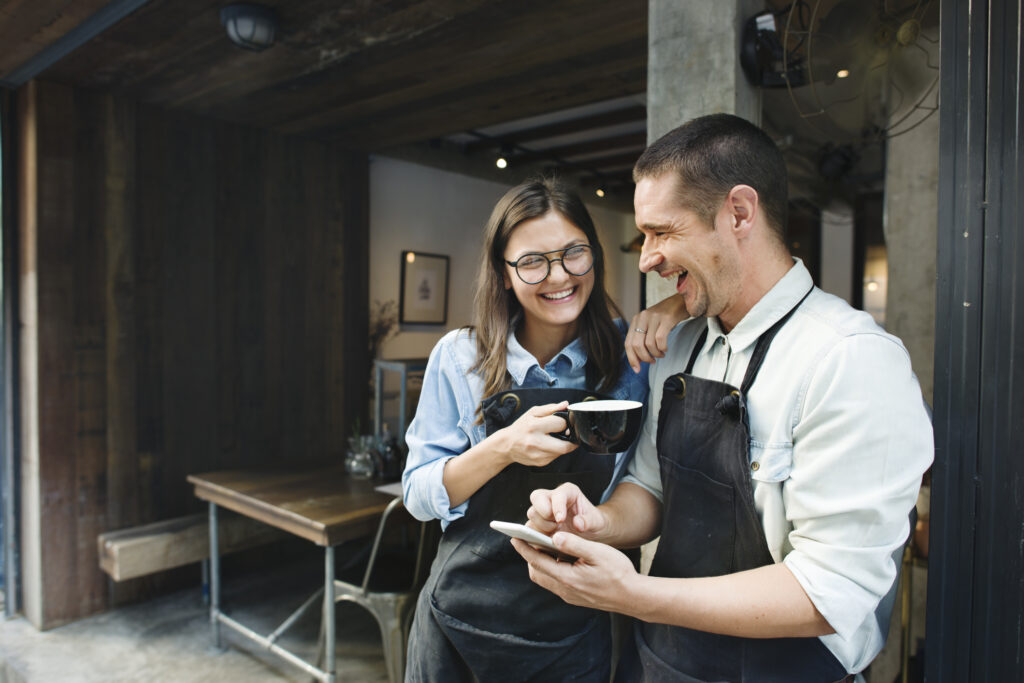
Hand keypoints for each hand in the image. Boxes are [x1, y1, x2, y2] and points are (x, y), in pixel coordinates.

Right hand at [493, 402, 577, 467]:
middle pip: (565, 446)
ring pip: (561, 452)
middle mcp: (536, 442)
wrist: (507, 445)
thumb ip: (550, 408)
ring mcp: (538, 455)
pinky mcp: (540, 462)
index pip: (561, 424)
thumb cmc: (520, 428)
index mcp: (534, 426)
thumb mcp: (532, 413)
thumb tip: (565, 404)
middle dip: (570, 439)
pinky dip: (555, 450)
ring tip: (553, 438)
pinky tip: (547, 445)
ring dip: (562, 445)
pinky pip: (555, 457)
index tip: (563, 422)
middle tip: (566, 434)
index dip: (565, 422)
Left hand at [510, 532, 637, 612]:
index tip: (514, 537)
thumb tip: (554, 536)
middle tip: (527, 539)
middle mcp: (565, 590)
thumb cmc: (619, 573)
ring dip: (541, 563)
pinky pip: (556, 583)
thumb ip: (574, 544)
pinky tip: (560, 559)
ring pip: (546, 578)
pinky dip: (551, 569)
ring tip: (543, 546)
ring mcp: (570, 596)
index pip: (538, 562)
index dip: (524, 549)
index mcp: (568, 578)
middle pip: (537, 572)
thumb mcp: (598, 553)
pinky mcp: (575, 597)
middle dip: (530, 556)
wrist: (633, 597)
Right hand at [525, 482, 606, 538]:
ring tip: (555, 535)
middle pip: (537, 499)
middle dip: (545, 515)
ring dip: (541, 527)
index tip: (560, 520)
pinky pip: (529, 529)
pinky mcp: (538, 525)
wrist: (590, 532)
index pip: (557, 494)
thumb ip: (588, 521)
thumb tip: (577, 524)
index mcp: (568, 492)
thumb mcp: (596, 522)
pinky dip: (536, 537)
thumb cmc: (593, 523)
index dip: (557, 506)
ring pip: (532, 514)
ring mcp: (543, 511)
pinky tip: (547, 543)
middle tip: (557, 527)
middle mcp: (552, 498)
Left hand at [627, 294, 689, 372]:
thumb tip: (639, 359)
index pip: (628, 343)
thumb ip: (643, 338)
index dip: (632, 359)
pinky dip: (663, 348)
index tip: (637, 369)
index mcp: (636, 320)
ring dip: (656, 354)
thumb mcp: (650, 324)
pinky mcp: (666, 319)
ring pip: (649, 344)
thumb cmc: (666, 316)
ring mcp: (654, 317)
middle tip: (652, 361)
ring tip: (661, 354)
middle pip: (637, 345)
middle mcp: (642, 317)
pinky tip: (665, 348)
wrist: (682, 301)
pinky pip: (660, 339)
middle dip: (644, 358)